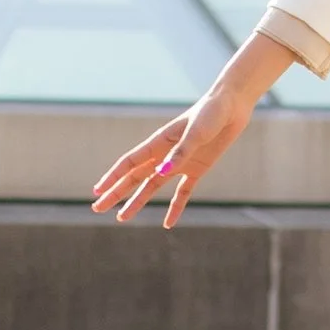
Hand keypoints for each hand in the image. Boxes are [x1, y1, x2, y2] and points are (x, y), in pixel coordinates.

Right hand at [92, 35, 293, 228]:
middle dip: (115, 193)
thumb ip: (180, 152)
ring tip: (122, 218)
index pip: (129, 163)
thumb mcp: (196, 132)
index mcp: (159, 142)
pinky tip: (168, 224)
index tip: (97, 191)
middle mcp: (165, 154)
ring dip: (137, 202)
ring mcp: (180, 163)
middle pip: (134, 178)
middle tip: (97, 209)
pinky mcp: (197, 169)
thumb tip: (162, 173)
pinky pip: (183, 193)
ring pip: (152, 187)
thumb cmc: (212, 112)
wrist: (232, 105)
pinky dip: (175, 208)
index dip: (112, 177)